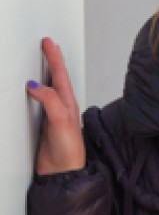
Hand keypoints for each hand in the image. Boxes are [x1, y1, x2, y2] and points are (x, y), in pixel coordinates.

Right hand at [26, 38, 85, 174]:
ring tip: (44, 58)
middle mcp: (62, 106)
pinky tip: (33, 88)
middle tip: (47, 44)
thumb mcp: (61, 121)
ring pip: (48, 87)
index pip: (59, 75)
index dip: (54, 58)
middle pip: (56, 77)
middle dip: (52, 60)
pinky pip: (39, 101)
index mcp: (68, 103)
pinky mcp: (44, 123)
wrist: (63, 172)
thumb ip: (50, 101)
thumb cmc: (69, 150)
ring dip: (46, 72)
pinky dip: (36, 90)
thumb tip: (35, 84)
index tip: (48, 43)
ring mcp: (53, 114)